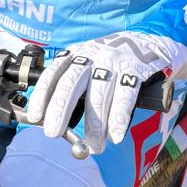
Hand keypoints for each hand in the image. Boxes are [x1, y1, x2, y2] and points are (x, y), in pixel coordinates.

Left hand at [24, 31, 186, 154]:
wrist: (151, 40)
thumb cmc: (113, 62)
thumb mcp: (89, 66)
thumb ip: (75, 90)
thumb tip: (59, 124)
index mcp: (76, 55)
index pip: (53, 73)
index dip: (42, 95)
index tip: (35, 116)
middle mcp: (92, 55)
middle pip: (72, 83)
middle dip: (60, 110)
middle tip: (53, 133)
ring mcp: (114, 61)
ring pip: (99, 95)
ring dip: (95, 124)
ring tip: (93, 146)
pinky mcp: (136, 69)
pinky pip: (126, 96)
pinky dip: (119, 117)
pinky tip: (115, 135)